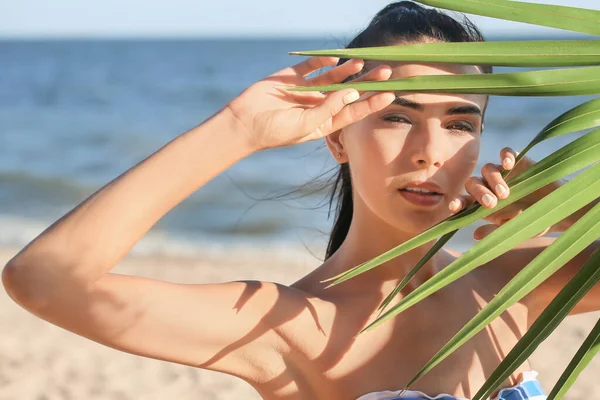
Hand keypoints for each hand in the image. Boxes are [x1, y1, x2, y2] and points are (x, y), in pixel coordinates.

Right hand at [225, 56, 394, 151]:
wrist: (244, 122)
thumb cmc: (274, 131)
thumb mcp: (304, 125)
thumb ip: (328, 109)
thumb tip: (351, 91)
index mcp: (324, 123)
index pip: (353, 112)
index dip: (372, 103)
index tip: (390, 94)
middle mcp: (319, 106)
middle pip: (348, 93)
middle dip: (366, 83)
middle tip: (386, 73)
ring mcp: (306, 91)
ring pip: (332, 78)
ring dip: (348, 70)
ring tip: (364, 61)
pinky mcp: (293, 78)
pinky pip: (312, 67)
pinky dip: (323, 61)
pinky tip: (335, 58)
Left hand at [448, 147, 562, 240]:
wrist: (556, 207)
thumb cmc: (532, 221)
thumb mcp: (515, 230)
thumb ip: (496, 232)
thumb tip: (475, 235)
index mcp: (482, 204)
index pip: (464, 201)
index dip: (458, 203)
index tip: (454, 207)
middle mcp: (488, 186)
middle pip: (473, 183)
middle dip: (479, 193)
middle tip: (491, 204)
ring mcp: (502, 172)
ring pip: (488, 169)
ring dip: (493, 180)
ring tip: (505, 194)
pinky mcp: (516, 161)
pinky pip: (506, 153)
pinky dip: (506, 156)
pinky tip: (509, 164)